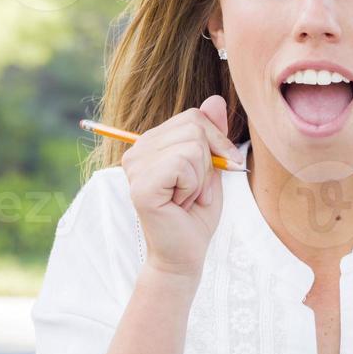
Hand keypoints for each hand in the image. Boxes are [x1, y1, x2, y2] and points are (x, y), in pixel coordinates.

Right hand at [120, 94, 241, 279]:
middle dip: (209, 161)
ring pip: (192, 145)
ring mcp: (135, 166)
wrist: (185, 255)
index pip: (194, 117)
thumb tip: (214, 98)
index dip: (216, 142)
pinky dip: (193, 186)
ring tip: (186, 198)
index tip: (214, 172)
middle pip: (194, 126)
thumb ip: (212, 135)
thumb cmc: (196, 215)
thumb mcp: (211, 168)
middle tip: (195, 191)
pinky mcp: (141, 184)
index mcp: (152, 144)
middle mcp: (138, 150)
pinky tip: (179, 204)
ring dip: (201, 177)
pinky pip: (184, 163)